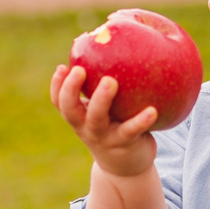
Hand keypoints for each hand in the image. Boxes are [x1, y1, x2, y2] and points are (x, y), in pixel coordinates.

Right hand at [50, 62, 157, 176]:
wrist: (126, 167)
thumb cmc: (117, 126)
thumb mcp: (107, 109)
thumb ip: (106, 83)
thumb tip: (117, 41)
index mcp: (79, 116)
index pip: (60, 102)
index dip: (57, 86)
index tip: (62, 67)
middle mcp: (86, 127)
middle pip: (70, 110)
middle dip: (71, 89)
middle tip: (79, 70)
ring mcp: (103, 137)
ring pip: (96, 119)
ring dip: (101, 99)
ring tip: (110, 81)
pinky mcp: (124, 144)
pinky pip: (131, 130)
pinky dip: (141, 121)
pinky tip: (152, 110)